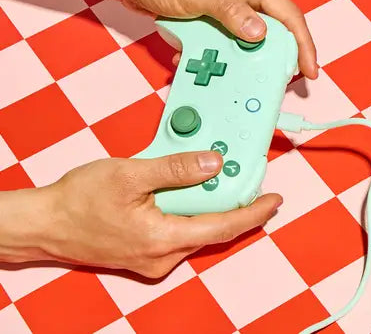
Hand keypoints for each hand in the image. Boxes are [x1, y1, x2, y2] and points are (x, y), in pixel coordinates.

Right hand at [37, 151, 280, 277]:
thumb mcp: (131, 173)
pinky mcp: (145, 254)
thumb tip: (213, 163)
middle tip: (242, 172)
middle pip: (212, 227)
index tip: (274, 200)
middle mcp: (162, 256)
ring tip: (205, 172)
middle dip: (230, 200)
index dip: (254, 213)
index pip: (223, 228)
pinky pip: (178, 230)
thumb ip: (175, 168)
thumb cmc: (78, 200)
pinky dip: (186, 208)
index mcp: (162, 239)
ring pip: (195, 228)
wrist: (44, 223)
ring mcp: (153, 259)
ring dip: (205, 202)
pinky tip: (180, 187)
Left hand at [119, 0, 317, 78]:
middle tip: (275, 80)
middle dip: (273, 57)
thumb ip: (232, 14)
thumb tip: (261, 35)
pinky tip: (200, 64)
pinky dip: (214, 57)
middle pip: (272, 31)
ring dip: (238, 60)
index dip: (303, 44)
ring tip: (234, 77)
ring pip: (246, 42)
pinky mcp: (208, 21)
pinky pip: (221, 44)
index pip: (288, 15)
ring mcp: (226, 9)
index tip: (309, 70)